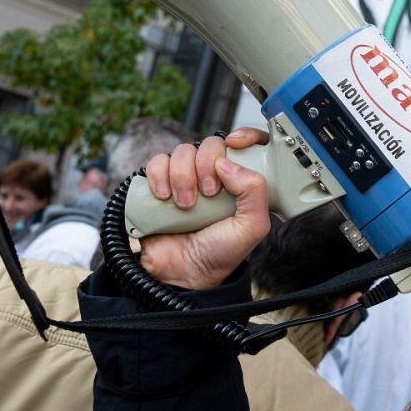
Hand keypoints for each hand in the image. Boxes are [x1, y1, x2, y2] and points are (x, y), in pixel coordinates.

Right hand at [138, 127, 270, 289]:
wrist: (182, 275)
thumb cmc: (219, 254)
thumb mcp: (252, 227)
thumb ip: (254, 192)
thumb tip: (227, 162)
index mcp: (239, 182)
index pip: (246, 145)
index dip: (245, 136)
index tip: (237, 143)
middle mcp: (212, 176)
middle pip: (210, 144)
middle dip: (207, 165)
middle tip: (209, 193)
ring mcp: (185, 179)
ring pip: (182, 151)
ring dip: (183, 175)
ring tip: (185, 205)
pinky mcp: (159, 185)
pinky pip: (156, 163)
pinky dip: (159, 175)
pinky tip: (164, 196)